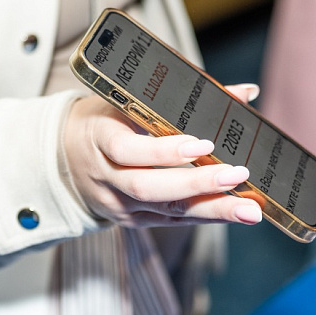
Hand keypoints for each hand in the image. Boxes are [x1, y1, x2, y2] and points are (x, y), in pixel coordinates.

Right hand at [62, 84, 262, 227]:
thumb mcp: (131, 100)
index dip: (164, 151)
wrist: (66, 157)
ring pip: (166, 211)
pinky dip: (206, 216)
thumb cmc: (107, 120)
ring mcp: (118, 204)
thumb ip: (185, 98)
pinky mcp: (132, 220)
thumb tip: (245, 92)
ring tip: (250, 209)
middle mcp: (107, 176)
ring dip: (212, 209)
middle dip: (198, 184)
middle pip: (150, 187)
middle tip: (237, 176)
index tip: (203, 144)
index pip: (127, 150)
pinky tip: (233, 213)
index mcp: (100, 137)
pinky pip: (171, 222)